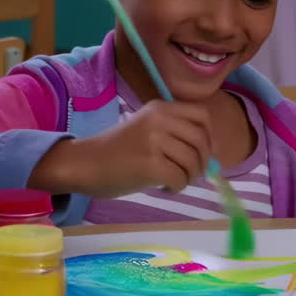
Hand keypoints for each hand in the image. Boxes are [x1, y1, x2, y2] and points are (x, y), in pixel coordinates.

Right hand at [31, 101, 212, 197]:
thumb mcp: (146, 129)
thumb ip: (174, 134)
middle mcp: (159, 119)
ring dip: (189, 177)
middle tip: (190, 174)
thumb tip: (210, 155)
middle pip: (201, 140)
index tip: (202, 153)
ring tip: (173, 181)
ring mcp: (154, 140)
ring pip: (193, 161)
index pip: (202, 116)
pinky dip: (177, 187)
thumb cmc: (117, 151)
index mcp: (160, 108)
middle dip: (202, 162)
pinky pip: (179, 178)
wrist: (85, 164)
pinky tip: (164, 188)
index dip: (209, 137)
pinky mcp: (149, 163)